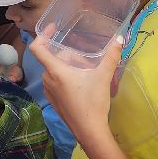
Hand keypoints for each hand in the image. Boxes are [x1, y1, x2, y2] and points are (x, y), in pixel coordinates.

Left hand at [28, 27, 123, 145]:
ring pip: (55, 71)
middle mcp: (47, 79)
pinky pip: (55, 82)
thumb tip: (120, 39)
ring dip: (68, 67)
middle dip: (69, 56)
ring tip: (87, 72)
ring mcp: (48, 91)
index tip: (53, 28)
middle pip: (53, 59)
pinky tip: (81, 84)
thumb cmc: (93, 102)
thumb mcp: (103, 77)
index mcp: (55, 70)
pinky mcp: (52, 100)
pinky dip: (65, 78)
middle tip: (88, 61)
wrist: (89, 130)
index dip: (42, 35)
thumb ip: (111, 56)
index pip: (37, 48)